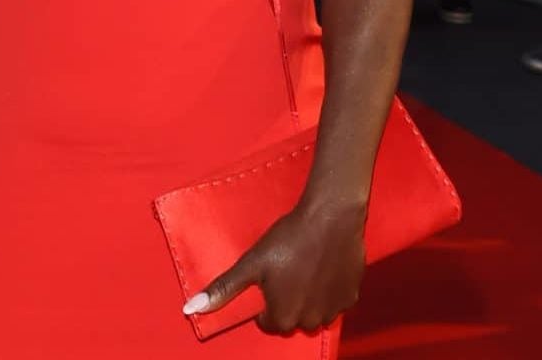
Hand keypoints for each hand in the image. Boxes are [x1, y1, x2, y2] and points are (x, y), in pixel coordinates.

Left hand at [185, 199, 366, 335]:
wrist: (331, 217)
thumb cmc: (287, 240)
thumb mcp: (250, 263)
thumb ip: (223, 289)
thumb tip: (189, 309)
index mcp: (284, 317)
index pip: (268, 324)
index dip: (265, 305)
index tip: (266, 284)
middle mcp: (310, 321)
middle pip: (293, 321)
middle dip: (286, 304)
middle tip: (284, 274)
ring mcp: (334, 310)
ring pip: (315, 314)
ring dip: (308, 300)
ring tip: (303, 270)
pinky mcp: (352, 296)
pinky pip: (336, 302)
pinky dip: (328, 292)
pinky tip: (322, 269)